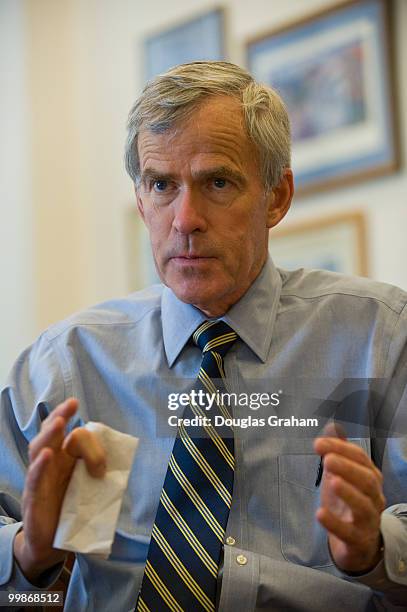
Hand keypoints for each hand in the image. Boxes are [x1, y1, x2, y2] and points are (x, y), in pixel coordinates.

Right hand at [14, 398, 105, 581]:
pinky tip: (46, 455)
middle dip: (60, 415)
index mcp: (65, 459)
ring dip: (48, 434)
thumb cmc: (73, 512)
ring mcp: (39, 479)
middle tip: (72, 403)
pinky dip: (40, 466)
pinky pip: (34, 479)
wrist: (53, 545)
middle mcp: (50, 464)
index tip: (92, 437)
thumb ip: (103, 474)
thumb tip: (127, 463)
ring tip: (58, 422)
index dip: (87, 440)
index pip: (71, 436)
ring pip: (39, 449)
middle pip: (51, 433)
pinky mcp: (33, 498)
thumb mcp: (91, 489)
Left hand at [313, 424, 385, 572]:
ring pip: (364, 506)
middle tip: (327, 459)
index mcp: (370, 478)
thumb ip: (338, 452)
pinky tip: (320, 513)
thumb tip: (333, 426)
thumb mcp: (341, 476)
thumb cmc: (348, 504)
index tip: (318, 443)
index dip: (341, 449)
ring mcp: (368, 521)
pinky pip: (349, 533)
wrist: (357, 545)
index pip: (360, 459)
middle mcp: (374, 498)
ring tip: (331, 481)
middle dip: (348, 468)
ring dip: (348, 492)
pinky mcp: (358, 541)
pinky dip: (335, 523)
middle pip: (367, 480)